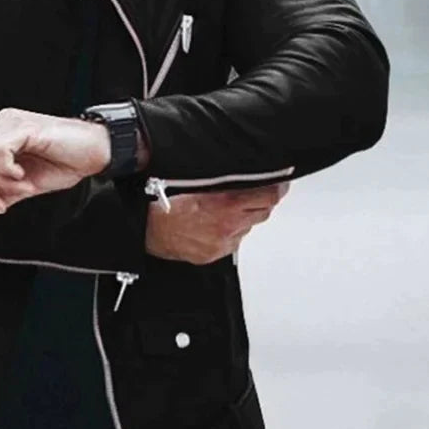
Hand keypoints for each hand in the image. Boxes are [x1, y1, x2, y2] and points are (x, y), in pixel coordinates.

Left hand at [0, 107, 110, 224]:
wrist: (94, 153)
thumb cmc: (66, 162)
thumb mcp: (25, 186)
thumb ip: (0, 197)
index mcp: (0, 137)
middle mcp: (1, 126)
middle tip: (1, 205)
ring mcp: (10, 124)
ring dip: (2, 183)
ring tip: (24, 187)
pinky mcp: (23, 127)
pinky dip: (8, 171)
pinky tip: (25, 175)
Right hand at [145, 182, 290, 264]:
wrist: (149, 229)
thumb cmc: (166, 204)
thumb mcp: (198, 183)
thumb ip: (224, 180)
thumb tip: (243, 174)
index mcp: (226, 204)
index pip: (268, 196)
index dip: (278, 188)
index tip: (279, 183)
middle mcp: (229, 225)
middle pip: (263, 212)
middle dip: (261, 201)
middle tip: (254, 193)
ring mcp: (223, 242)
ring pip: (248, 227)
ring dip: (244, 217)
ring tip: (226, 210)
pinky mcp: (216, 254)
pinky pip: (234, 241)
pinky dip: (231, 232)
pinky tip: (216, 224)